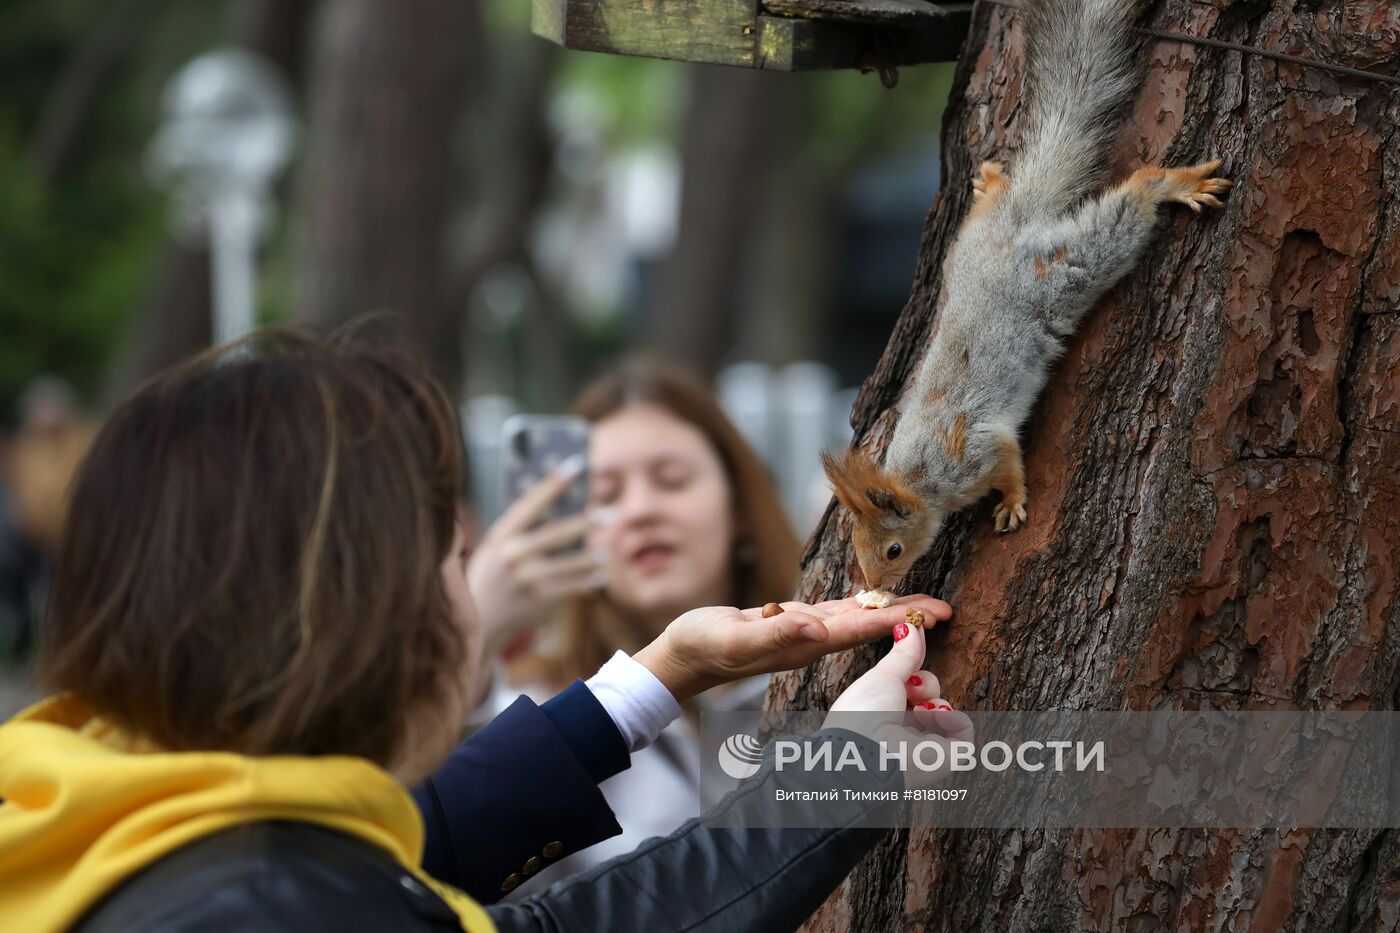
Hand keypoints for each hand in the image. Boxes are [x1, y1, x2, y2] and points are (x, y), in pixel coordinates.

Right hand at [467, 460, 612, 658]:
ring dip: (593, 557)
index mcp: (500, 537)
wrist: (480, 622)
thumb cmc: (492, 577)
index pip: (530, 504)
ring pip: (571, 564)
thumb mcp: (495, 549)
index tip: (575, 466)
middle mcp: (513, 557)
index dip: (553, 484)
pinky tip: (599, 577)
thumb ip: (521, 530)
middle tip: (610, 513)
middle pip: (557, 533)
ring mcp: (528, 581)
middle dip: (586, 522)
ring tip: (607, 552)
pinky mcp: (541, 602)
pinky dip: (588, 582)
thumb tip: (562, 505)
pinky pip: (573, 588)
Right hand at [632, 594, 952, 703]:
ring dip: (889, 610)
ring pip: (856, 619)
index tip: (934, 615)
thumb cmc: (705, 648)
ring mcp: (802, 635)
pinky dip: (858, 604)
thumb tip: (816, 628)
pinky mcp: (790, 624)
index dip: (899, 620)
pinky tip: (871, 600)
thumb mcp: (736, 639)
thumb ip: (774, 634)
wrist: (683, 658)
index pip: (861, 629)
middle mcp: (811, 641)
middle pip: (869, 625)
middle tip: (948, 609)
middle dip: (908, 617)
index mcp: (804, 644)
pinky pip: (834, 613)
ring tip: (923, 603)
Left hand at [826, 622, 973, 788]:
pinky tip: (936, 715)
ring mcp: (923, 745)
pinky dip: (956, 720)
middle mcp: (902, 729)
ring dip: (937, 703)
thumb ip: (905, 653)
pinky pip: (964, 734)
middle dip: (926, 687)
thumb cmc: (865, 712)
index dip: (913, 674)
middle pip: (928, 697)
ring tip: (922, 709)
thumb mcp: (884, 674)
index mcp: (882, 711)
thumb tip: (913, 626)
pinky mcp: (944, 759)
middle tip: (913, 690)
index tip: (910, 665)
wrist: (867, 750)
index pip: (908, 688)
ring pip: (945, 713)